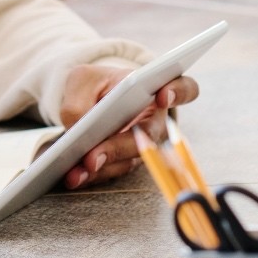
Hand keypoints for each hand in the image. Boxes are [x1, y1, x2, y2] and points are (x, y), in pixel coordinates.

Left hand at [58, 64, 199, 189]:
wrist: (90, 97)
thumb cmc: (94, 84)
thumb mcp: (82, 80)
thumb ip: (80, 100)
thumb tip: (79, 127)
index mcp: (154, 89)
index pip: (183, 88)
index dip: (178, 92)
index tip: (163, 97)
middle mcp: (155, 120)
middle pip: (149, 137)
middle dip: (118, 148)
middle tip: (92, 158)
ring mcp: (143, 144)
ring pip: (129, 160)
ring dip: (102, 168)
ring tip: (75, 173)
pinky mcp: (126, 160)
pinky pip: (113, 170)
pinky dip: (92, 175)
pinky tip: (74, 176)